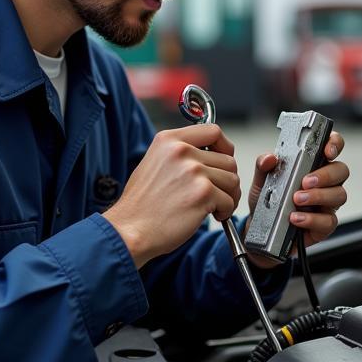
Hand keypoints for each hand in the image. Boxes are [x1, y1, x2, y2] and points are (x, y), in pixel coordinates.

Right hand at [104, 124, 240, 267]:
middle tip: (217, 194)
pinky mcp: (203, 193)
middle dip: (227, 180)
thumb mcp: (155, 163)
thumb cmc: (142, 204)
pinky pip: (229, 201)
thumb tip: (212, 154)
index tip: (222, 162)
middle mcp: (181, 151)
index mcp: (169, 140)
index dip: (225, 147)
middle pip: (228, 159)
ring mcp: (193, 171)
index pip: (213, 131)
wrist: (129, 231)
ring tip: (212, 207)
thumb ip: (181, 153)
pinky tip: (210, 216)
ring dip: (228, 196)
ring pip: (232, 180)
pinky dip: (225, 212)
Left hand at [244, 130, 348, 269]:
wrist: (260, 231)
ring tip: (297, 200)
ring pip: (339, 195)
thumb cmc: (267, 203)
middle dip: (325, 174)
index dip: (335, 144)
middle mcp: (325, 183)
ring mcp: (327, 204)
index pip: (332, 147)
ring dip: (318, 196)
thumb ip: (263, 167)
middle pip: (341, 171)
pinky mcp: (324, 225)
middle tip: (305, 181)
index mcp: (313, 165)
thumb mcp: (261, 182)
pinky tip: (296, 218)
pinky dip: (312, 219)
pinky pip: (328, 221)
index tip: (328, 150)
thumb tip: (270, 158)